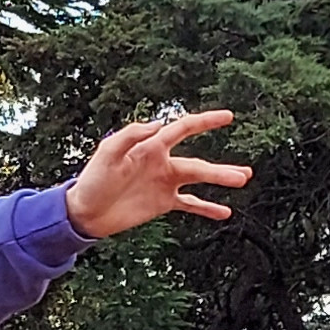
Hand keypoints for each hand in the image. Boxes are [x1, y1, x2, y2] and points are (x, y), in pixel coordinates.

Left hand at [66, 108, 247, 241]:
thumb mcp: (107, 153)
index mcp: (151, 146)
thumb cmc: (93, 179)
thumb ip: (131, 136)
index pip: (183, 129)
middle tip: (245, 174)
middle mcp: (162, 162)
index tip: (228, 116)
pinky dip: (207, 208)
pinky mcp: (162, 202)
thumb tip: (158, 124)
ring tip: (243, 180)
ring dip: (220, 180)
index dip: (205, 121)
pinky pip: (190, 204)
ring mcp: (165, 183)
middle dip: (221, 170)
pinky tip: (225, 212)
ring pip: (199, 180)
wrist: (85, 212)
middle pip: (198, 163)